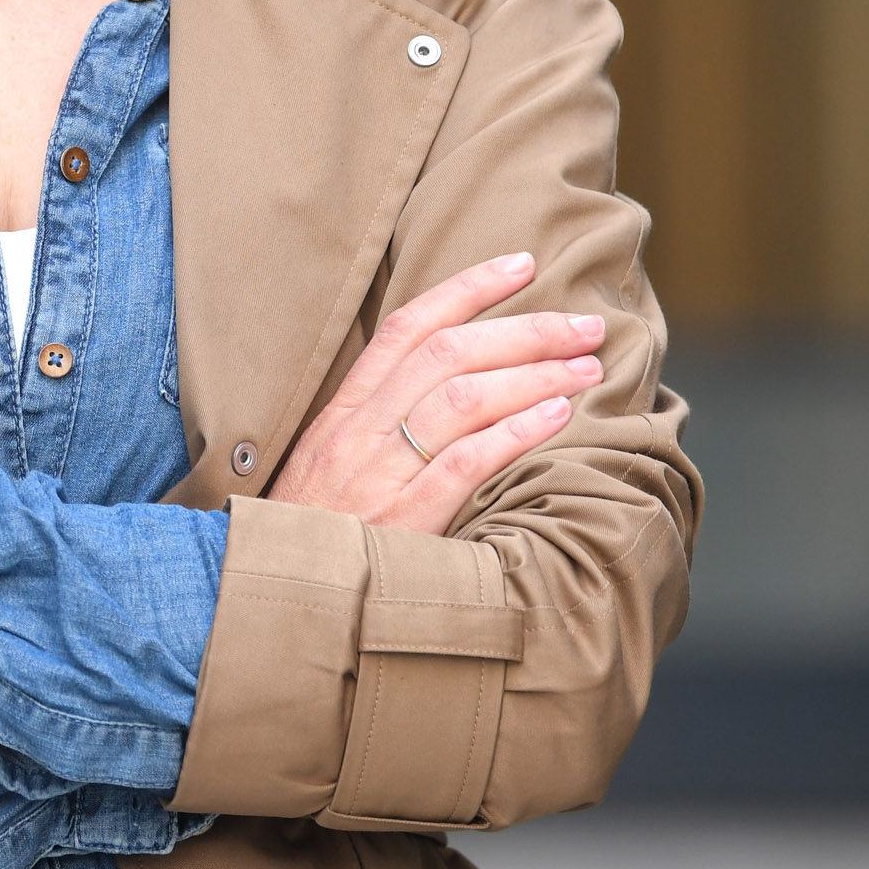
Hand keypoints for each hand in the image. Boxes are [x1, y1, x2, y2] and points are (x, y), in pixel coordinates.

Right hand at [265, 252, 604, 536]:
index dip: (468, 287)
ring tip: (587, 368)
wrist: (281, 603)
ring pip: (462, 398)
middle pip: (448, 353)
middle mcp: (356, 433)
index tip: (524, 264)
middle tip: (585, 325)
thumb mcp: (330, 471)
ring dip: (535, 374)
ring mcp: (377, 476)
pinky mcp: (402, 523)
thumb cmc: (318, 542)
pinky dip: (516, 431)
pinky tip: (558, 416)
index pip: (408, 327)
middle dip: (525, 330)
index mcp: (341, 413)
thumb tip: (455, 391)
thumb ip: (379, 430)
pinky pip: (466, 462)